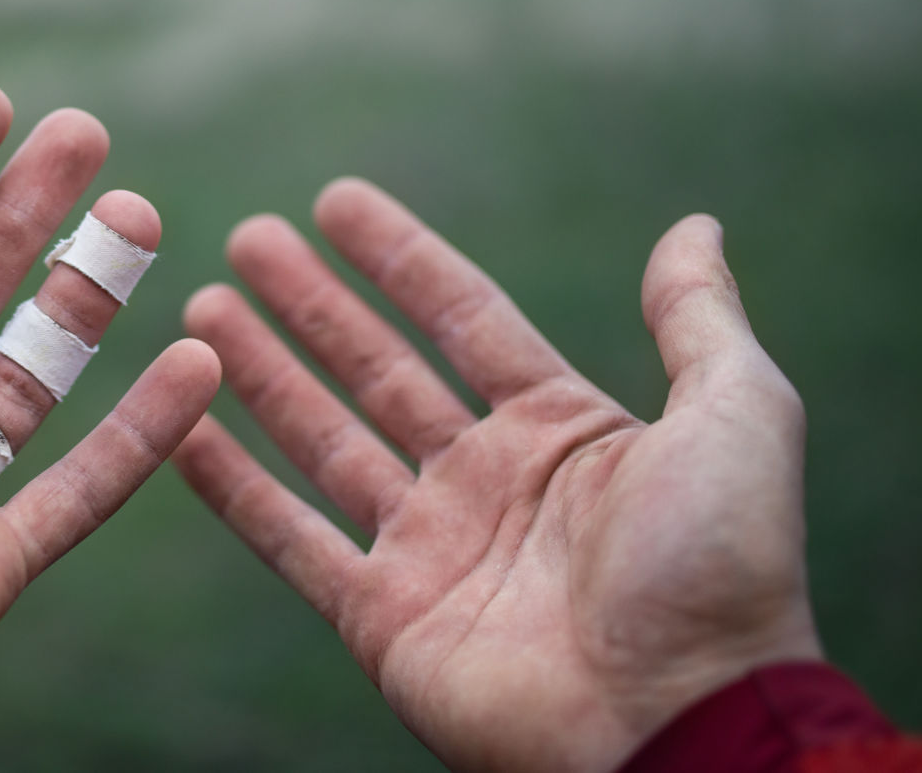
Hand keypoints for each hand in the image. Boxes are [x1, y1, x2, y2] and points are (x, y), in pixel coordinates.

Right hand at [173, 178, 821, 772]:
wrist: (682, 723)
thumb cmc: (718, 569)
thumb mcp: (737, 415)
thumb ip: (697, 320)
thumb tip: (694, 225)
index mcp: (561, 430)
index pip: (461, 318)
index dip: (400, 258)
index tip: (334, 201)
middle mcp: (485, 482)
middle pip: (377, 369)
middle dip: (312, 305)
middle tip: (245, 240)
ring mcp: (430, 550)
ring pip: (323, 442)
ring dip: (261, 376)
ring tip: (203, 309)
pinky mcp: (385, 619)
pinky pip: (292, 540)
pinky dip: (234, 488)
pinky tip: (184, 431)